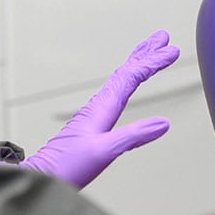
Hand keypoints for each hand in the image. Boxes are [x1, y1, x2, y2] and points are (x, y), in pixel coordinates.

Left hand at [19, 30, 177, 187]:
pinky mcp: (93, 122)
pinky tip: (127, 84)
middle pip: (125, 71)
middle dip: (145, 52)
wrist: (42, 177)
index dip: (153, 62)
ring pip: (120, 79)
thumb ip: (133, 136)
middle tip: (161, 37)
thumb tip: (162, 124)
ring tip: (148, 51)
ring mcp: (95, 113)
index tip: (172, 51)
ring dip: (136, 62)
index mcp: (102, 108)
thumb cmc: (66, 166)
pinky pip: (115, 91)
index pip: (131, 76)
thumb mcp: (104, 152)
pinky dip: (126, 80)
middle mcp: (99, 106)